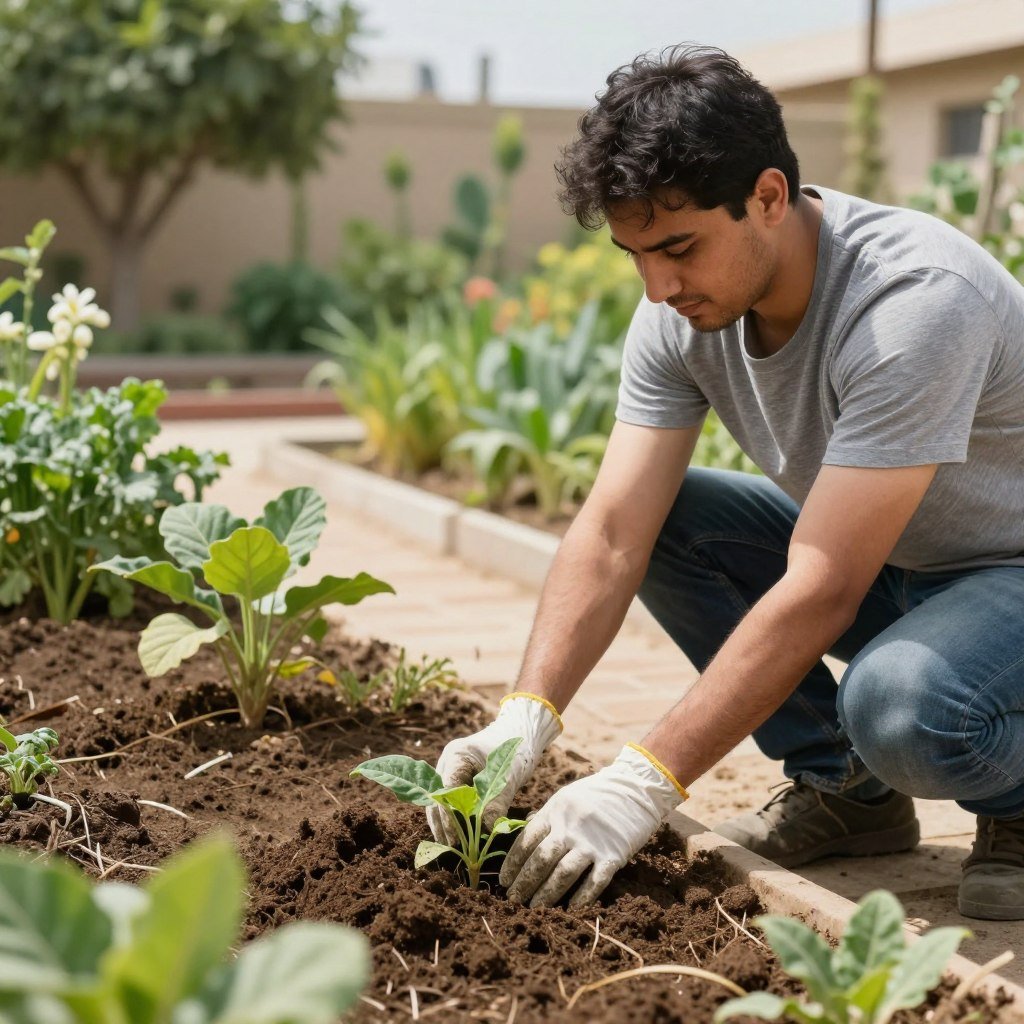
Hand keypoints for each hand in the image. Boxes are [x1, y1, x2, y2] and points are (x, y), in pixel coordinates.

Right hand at [426, 692, 561, 845]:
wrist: (523, 732)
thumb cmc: (517, 749)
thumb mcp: (508, 777)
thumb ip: (495, 805)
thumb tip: (483, 834)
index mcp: (456, 756)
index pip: (444, 791)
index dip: (447, 818)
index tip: (455, 840)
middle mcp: (447, 762)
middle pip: (436, 798)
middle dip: (441, 824)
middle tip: (449, 849)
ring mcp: (450, 769)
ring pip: (440, 801)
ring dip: (444, 824)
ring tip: (450, 847)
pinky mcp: (458, 778)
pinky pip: (450, 801)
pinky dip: (453, 818)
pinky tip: (458, 835)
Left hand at [498, 744, 685, 906]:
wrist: (636, 787)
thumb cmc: (597, 794)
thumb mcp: (566, 797)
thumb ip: (548, 817)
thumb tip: (526, 833)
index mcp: (555, 810)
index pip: (527, 839)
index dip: (513, 863)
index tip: (504, 881)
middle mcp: (570, 826)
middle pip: (541, 859)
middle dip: (524, 882)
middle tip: (514, 900)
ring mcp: (592, 841)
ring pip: (563, 873)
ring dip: (546, 894)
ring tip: (535, 908)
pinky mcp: (614, 855)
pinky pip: (594, 881)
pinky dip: (581, 898)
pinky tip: (570, 909)